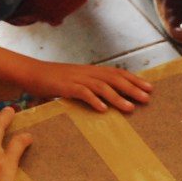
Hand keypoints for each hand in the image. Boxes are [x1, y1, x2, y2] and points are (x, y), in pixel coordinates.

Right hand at [33, 62, 152, 112]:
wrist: (32, 72)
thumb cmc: (55, 80)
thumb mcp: (77, 81)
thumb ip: (92, 87)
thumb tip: (107, 100)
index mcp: (92, 70)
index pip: (118, 73)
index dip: (134, 80)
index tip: (150, 88)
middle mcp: (88, 72)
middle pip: (114, 79)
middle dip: (132, 88)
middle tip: (147, 98)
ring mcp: (77, 79)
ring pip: (101, 87)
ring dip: (117, 98)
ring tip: (130, 108)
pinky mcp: (65, 87)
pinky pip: (82, 93)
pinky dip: (93, 101)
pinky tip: (103, 110)